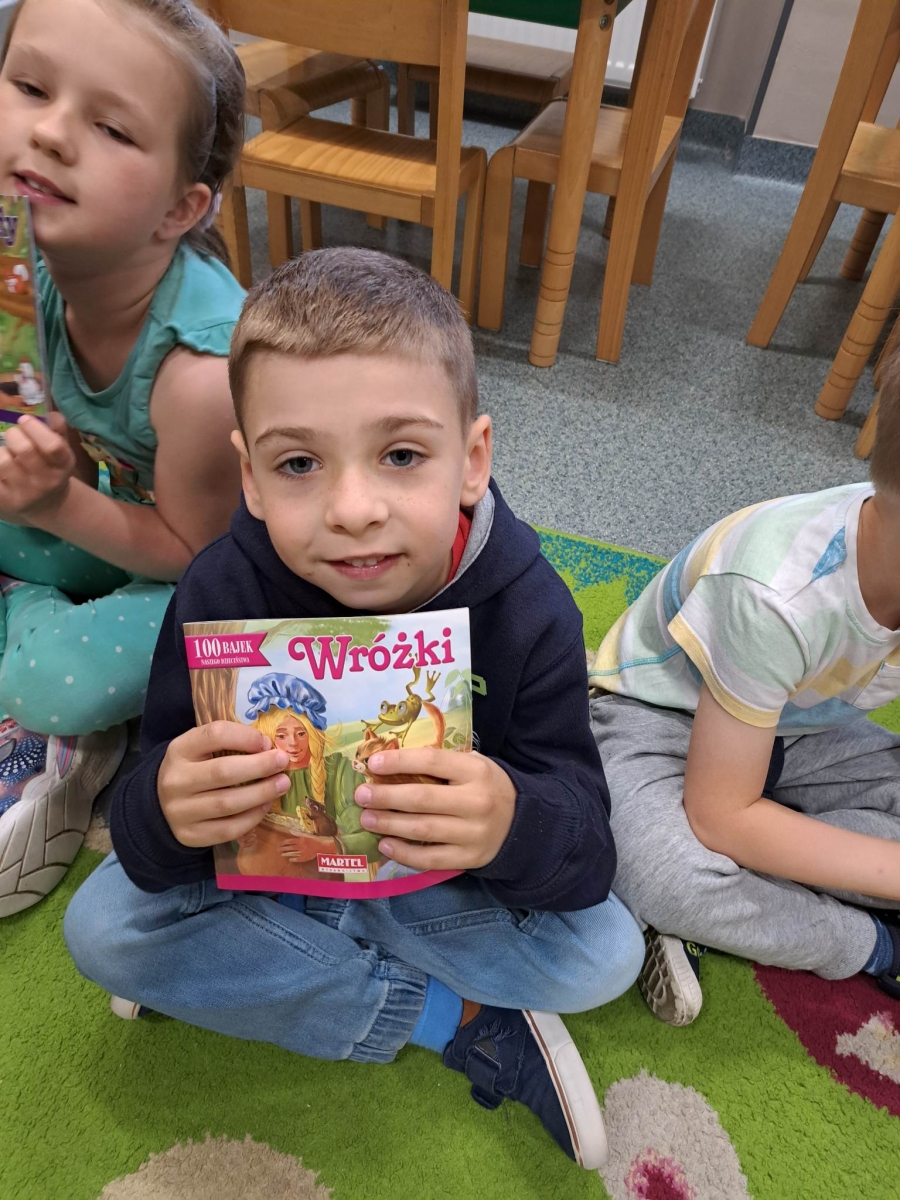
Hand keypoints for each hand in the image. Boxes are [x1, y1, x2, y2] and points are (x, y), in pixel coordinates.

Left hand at [0, 414, 75, 519]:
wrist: (45, 503)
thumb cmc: (50, 467)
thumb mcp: (60, 450)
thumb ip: (56, 428)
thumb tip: (50, 414)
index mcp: (62, 465)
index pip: (52, 446)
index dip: (35, 428)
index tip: (24, 420)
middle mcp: (46, 481)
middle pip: (25, 450)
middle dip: (14, 435)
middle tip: (13, 435)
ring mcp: (25, 493)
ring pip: (3, 461)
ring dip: (1, 451)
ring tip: (6, 454)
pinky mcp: (6, 500)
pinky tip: (0, 466)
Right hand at [158, 720, 290, 847]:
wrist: (161, 804)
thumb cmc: (193, 769)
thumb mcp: (200, 749)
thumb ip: (228, 743)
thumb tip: (269, 748)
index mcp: (180, 750)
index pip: (214, 735)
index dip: (245, 737)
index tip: (266, 742)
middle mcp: (176, 780)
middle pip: (223, 772)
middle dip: (259, 766)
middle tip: (283, 762)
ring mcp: (180, 811)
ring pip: (227, 803)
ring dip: (261, 793)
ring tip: (282, 784)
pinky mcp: (189, 835)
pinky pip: (227, 829)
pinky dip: (251, 817)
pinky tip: (265, 805)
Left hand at [280, 833, 334, 862]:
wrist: (322, 846)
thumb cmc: (314, 839)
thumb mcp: (306, 834)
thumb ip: (297, 833)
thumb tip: (290, 830)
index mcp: (301, 840)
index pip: (290, 841)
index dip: (284, 843)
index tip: (280, 844)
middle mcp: (301, 846)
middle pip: (290, 848)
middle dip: (283, 849)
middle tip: (278, 850)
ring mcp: (303, 852)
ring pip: (293, 854)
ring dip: (287, 854)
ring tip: (282, 854)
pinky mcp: (306, 858)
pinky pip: (298, 859)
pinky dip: (294, 859)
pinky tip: (290, 859)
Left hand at [355, 749, 515, 870]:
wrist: (521, 823)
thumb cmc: (486, 787)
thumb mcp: (473, 766)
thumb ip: (440, 764)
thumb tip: (390, 764)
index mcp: (476, 771)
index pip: (432, 761)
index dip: (399, 761)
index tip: (372, 763)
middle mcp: (476, 802)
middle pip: (423, 799)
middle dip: (386, 797)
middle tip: (361, 795)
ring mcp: (474, 833)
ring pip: (423, 830)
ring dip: (389, 824)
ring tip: (367, 819)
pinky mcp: (469, 858)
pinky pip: (431, 859)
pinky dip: (404, 853)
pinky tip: (386, 844)